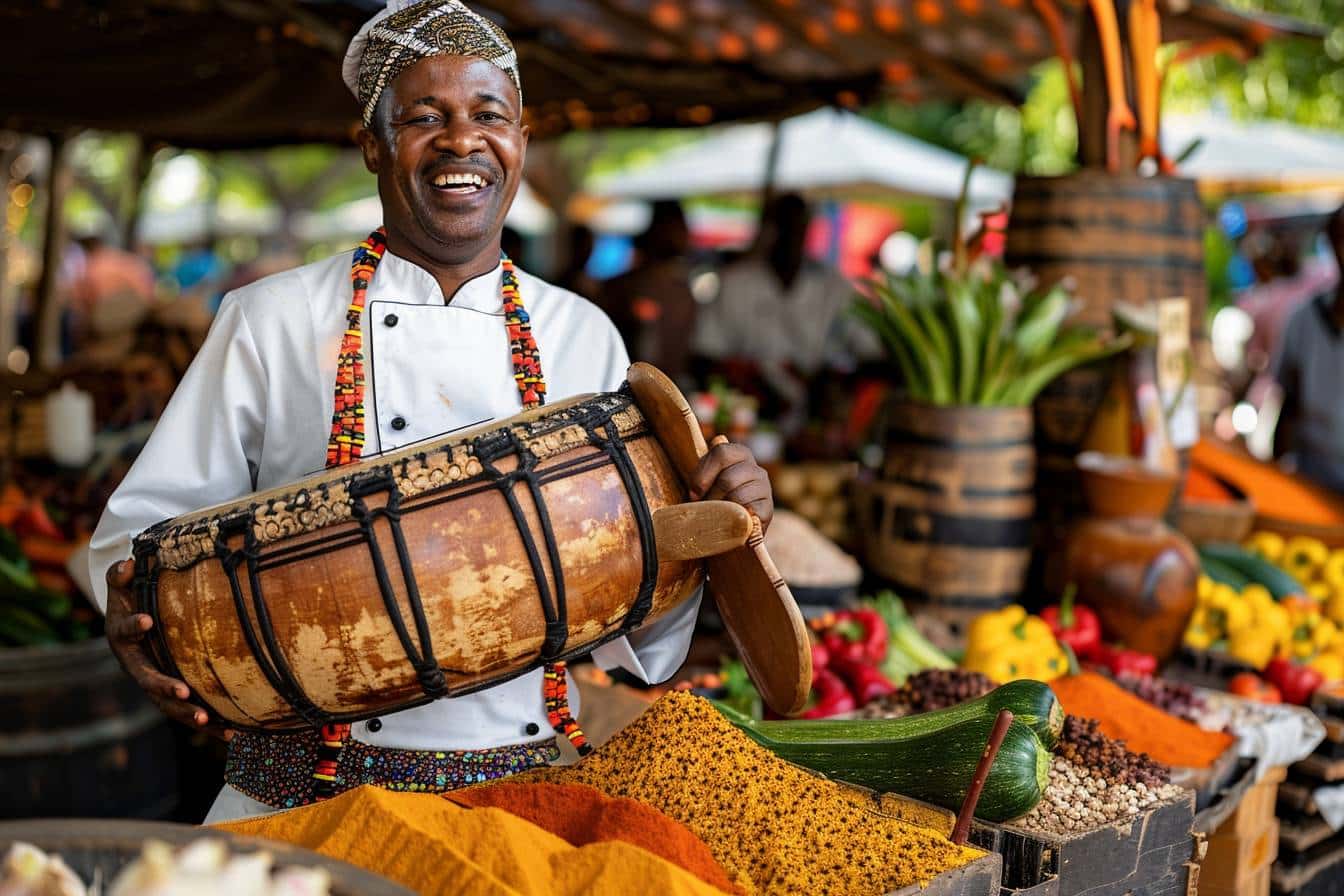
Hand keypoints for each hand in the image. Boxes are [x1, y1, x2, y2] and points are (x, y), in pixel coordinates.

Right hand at [105, 560, 232, 740]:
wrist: (134, 621)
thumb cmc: (134, 598)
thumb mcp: (125, 584)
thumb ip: (123, 574)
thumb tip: (129, 563)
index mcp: (122, 636)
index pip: (125, 632)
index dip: (133, 627)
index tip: (147, 622)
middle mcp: (135, 664)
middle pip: (147, 679)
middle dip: (165, 687)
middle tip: (184, 692)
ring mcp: (152, 682)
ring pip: (167, 705)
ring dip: (188, 714)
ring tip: (211, 722)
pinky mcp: (170, 693)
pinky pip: (187, 711)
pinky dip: (209, 723)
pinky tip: (232, 733)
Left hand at [689, 436, 773, 531]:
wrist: (730, 534)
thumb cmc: (712, 503)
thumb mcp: (704, 482)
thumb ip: (707, 464)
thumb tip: (718, 438)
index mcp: (740, 455)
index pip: (722, 452)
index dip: (703, 474)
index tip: (694, 493)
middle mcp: (756, 469)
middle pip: (727, 479)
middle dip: (711, 498)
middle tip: (705, 509)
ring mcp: (765, 489)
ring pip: (737, 497)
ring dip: (721, 511)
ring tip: (718, 517)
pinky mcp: (768, 510)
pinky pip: (747, 512)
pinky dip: (734, 521)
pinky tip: (732, 524)